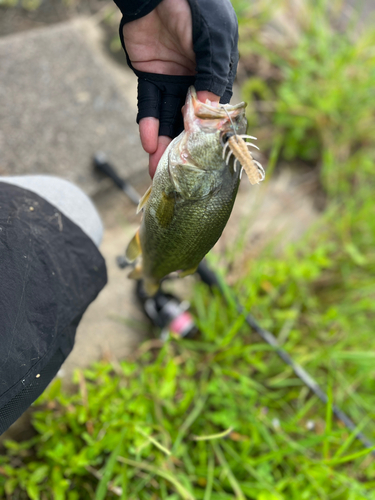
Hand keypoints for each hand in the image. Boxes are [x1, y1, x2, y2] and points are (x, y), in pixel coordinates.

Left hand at [122, 0, 219, 176]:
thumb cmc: (194, 7)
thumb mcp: (212, 39)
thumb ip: (210, 73)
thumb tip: (206, 109)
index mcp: (216, 76)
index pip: (215, 113)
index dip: (208, 136)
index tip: (203, 160)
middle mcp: (195, 83)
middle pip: (188, 122)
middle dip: (182, 148)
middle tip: (176, 175)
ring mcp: (172, 81)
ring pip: (167, 118)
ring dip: (162, 143)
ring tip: (157, 168)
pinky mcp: (150, 77)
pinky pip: (148, 103)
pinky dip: (147, 122)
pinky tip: (148, 142)